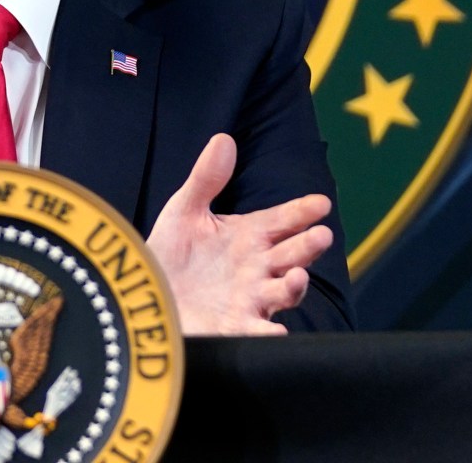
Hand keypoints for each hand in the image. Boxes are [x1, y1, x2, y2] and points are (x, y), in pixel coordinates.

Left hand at [145, 134, 332, 335]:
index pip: (283, 219)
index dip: (302, 211)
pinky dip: (268, 333)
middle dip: (308, 246)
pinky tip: (276, 330)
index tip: (321, 202)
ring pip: (283, 292)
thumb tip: (224, 138)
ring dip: (295, 286)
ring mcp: (250, 299)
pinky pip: (256, 331)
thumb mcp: (185, 211)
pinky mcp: (233, 328)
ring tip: (299, 276)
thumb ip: (206, 179)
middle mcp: (257, 268)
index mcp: (249, 236)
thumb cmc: (172, 252)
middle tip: (322, 235)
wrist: (149, 293)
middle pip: (291, 254)